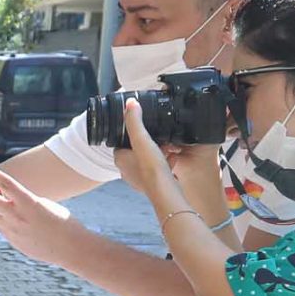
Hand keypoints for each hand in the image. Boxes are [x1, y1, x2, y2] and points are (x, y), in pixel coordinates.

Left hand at [0, 164, 79, 266]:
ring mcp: (12, 230)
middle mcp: (17, 216)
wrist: (71, 248)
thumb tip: (8, 199)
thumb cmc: (63, 222)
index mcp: (28, 203)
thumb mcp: (44, 204)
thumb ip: (24, 200)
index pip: (4, 183)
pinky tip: (7, 215)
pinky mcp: (12, 241)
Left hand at [119, 97, 191, 215]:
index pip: (122, 141)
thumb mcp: (142, 139)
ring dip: (158, 152)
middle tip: (160, 138)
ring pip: (148, 160)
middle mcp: (126, 171)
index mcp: (120, 159)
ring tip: (169, 148)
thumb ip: (135, 121)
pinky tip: (174, 159)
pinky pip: (158, 169)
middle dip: (149, 143)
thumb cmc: (152, 168)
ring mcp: (139, 179)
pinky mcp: (152, 185)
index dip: (133, 133)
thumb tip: (130, 103)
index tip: (144, 128)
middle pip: (137, 150)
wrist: (166, 192)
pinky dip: (165, 163)